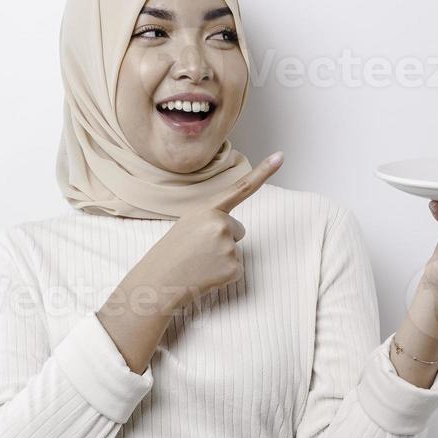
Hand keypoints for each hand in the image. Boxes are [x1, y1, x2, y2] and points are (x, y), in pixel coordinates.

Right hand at [133, 151, 283, 309]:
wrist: (158, 281)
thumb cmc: (172, 253)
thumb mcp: (188, 223)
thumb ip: (212, 218)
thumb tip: (232, 231)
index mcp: (207, 209)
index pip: (241, 188)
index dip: (263, 172)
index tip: (280, 156)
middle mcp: (220, 224)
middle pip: (238, 230)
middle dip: (223, 240)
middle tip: (198, 250)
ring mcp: (228, 246)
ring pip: (236, 249)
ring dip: (221, 257)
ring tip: (199, 262)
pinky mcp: (232, 268)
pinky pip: (237, 268)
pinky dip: (223, 273)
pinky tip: (206, 274)